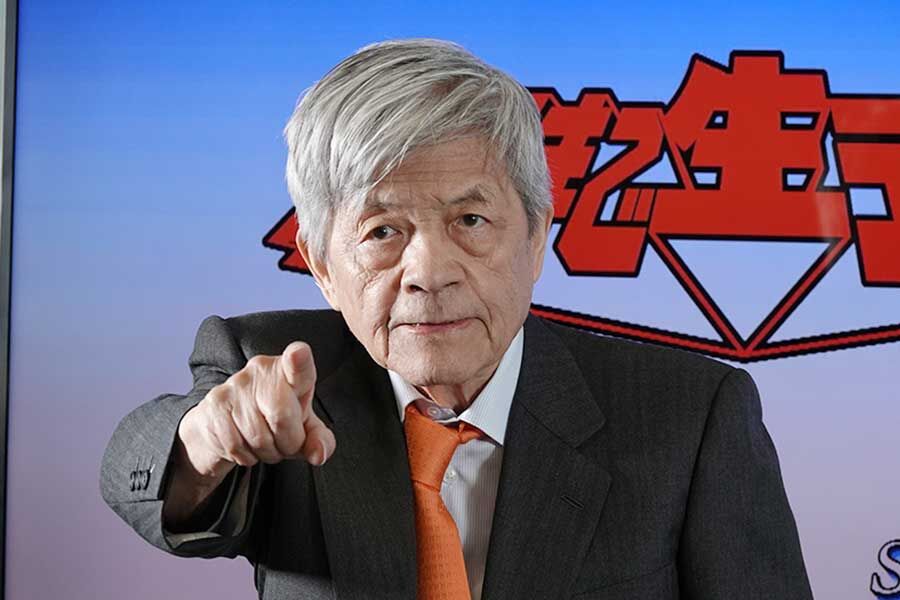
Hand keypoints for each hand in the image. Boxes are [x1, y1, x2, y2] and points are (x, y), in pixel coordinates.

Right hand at [177, 341, 335, 483]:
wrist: (222, 424)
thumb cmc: (271, 419)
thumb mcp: (303, 428)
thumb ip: (319, 440)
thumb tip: (319, 454)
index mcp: (288, 370)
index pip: (297, 363)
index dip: (298, 360)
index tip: (299, 354)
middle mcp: (260, 370)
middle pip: (282, 415)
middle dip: (288, 442)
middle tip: (286, 441)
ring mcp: (234, 386)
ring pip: (259, 437)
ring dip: (267, 452)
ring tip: (265, 442)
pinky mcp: (215, 405)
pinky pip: (236, 446)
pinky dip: (246, 456)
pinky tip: (245, 444)